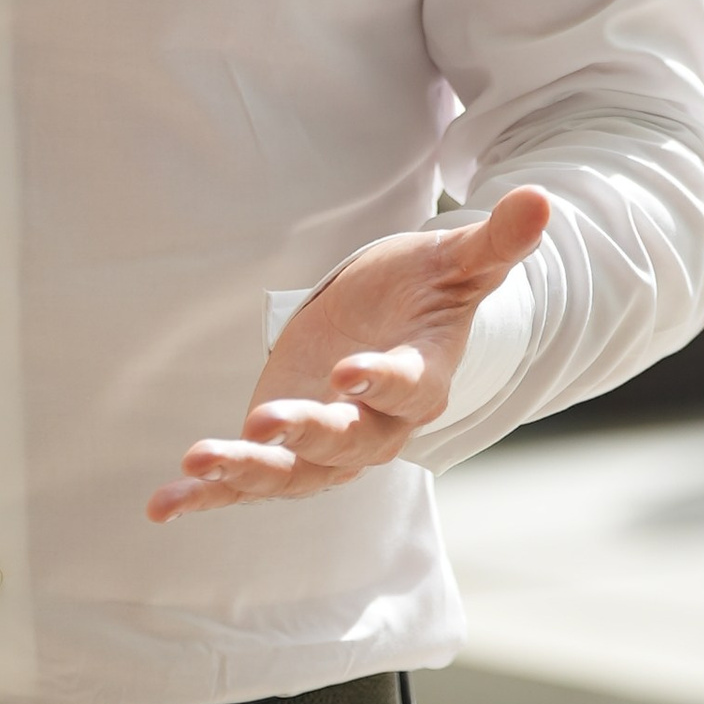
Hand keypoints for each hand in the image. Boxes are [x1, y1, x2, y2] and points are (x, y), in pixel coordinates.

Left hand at [147, 188, 551, 524]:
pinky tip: (163, 505)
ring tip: (199, 463)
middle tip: (266, 419)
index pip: (405, 387)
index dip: (380, 381)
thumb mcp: (456, 263)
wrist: (393, 327)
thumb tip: (541, 198)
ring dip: (246, 472)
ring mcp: (326, 446)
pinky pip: (246, 485)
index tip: (350, 371)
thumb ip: (493, 245)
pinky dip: (206, 497)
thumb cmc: (424, 292)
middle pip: (346, 441)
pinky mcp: (284, 451)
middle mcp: (376, 426)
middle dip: (306, 433)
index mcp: (421, 381)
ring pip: (293, 473)